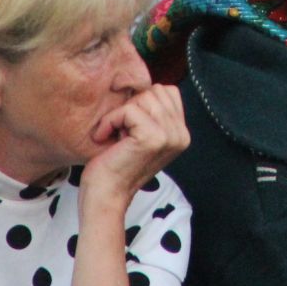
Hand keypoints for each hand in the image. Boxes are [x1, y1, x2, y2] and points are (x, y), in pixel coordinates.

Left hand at [78, 84, 189, 207]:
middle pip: (155, 91)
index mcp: (181, 134)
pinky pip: (128, 110)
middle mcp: (181, 134)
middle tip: (122, 134)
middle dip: (132, 107)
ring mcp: (169, 136)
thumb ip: (154, 115)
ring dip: (120, 115)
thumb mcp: (143, 137)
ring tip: (116, 137)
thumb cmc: (116, 167)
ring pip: (142, 98)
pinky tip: (105, 138)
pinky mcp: (153, 138)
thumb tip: (147, 87)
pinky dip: (110, 121)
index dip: (142, 104)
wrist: (105, 198)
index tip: (130, 129)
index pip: (167, 91)